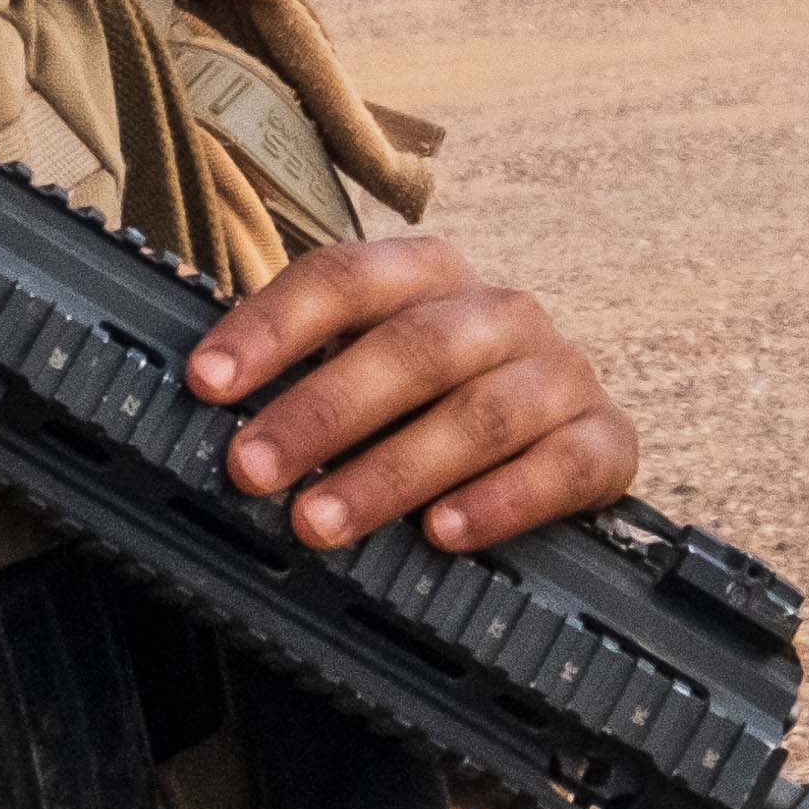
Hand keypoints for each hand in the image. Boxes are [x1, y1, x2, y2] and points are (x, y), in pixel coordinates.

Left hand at [186, 234, 636, 555]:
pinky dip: (499, 501)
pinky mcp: (606, 439)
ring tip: (321, 521)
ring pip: (479, 412)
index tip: (206, 380)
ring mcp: (559, 373)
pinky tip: (442, 533)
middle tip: (251, 469)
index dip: (271, 327)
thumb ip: (302, 380)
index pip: (343, 278)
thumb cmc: (436, 405)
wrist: (561, 437)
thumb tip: (202, 410)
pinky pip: (561, 467)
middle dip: (321, 412)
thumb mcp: (369, 373)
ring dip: (391, 472)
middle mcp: (499, 313)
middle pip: (410, 348)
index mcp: (429, 275)